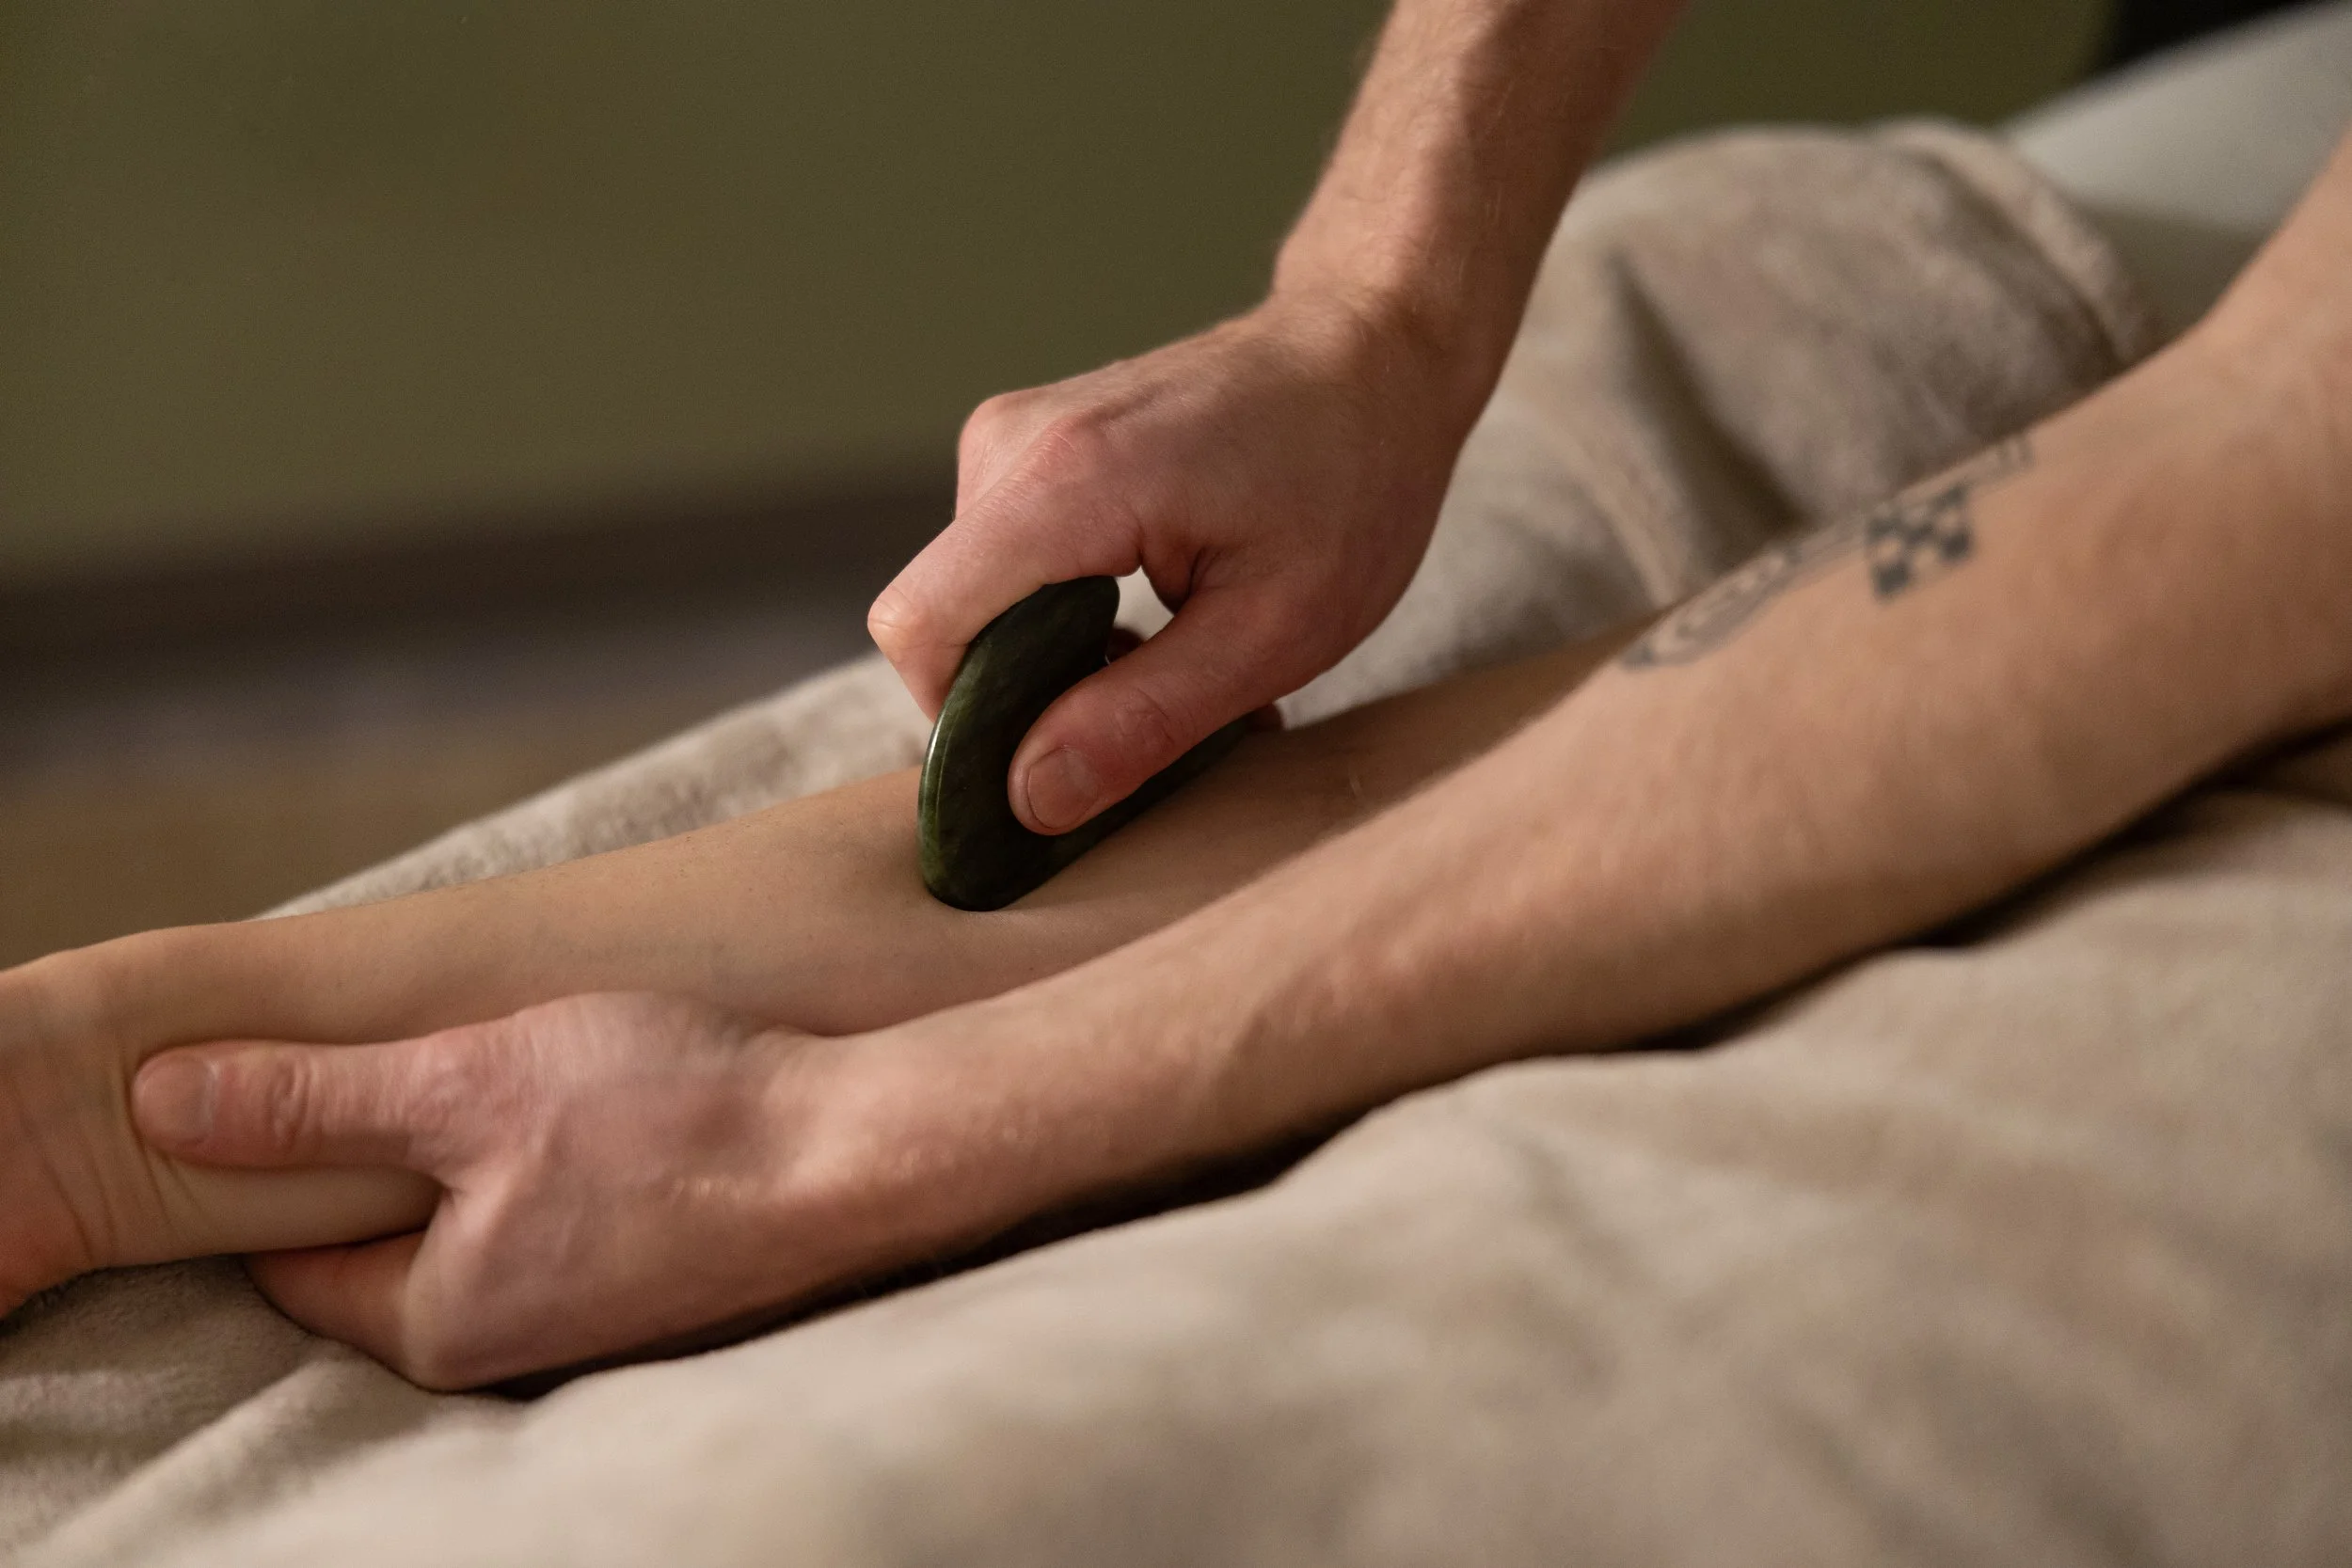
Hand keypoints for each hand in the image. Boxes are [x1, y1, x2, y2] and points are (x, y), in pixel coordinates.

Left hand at [129, 993, 977, 1388]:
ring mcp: (598, 1324)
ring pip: (493, 1230)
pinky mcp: (667, 1287)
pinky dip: (569, 1167)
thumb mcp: (467, 1081)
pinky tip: (611, 1103)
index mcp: (438, 1318)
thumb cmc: (677, 1118)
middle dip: (394, 1152)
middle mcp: (511, 1347)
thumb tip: (159, 1103)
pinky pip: (573, 1227)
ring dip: (492, 1153)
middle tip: (421, 1054)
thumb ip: (311, 1100)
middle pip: (398, 1246)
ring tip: (531, 1066)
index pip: (292, 1259)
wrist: (870, 1150)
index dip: (281, 1159)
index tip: (301, 1078)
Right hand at [868, 292, 1474, 833]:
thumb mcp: (1272, 634)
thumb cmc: (1350, 480)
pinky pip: (1004, 568)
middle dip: (1030, 700)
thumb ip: (1142, 722)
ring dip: (1060, 663)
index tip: (1056, 767)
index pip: (921, 628)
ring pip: (976, 605)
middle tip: (1157, 718)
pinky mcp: (1029, 446)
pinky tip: (1161, 622)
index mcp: (1064, 483)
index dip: (963, 725)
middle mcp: (1011, 443)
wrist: (1373, 350)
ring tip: (1177, 661)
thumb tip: (1027, 797)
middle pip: (947, 624)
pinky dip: (1067, 617)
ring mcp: (1013, 436)